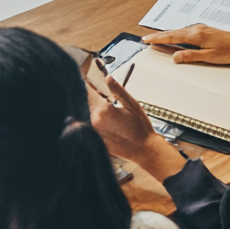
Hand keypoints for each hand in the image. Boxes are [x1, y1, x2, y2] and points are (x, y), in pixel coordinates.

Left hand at [86, 61, 187, 180]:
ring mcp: (93, 132)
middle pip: (85, 102)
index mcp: (103, 110)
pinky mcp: (95, 139)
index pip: (87, 91)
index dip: (87, 84)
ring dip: (91, 108)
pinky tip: (107, 121)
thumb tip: (108, 78)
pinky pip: (88, 125)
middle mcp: (94, 121)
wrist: (144, 149)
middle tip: (101, 95)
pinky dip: (92, 120)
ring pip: (86, 113)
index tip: (89, 80)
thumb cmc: (140, 128)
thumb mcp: (132, 105)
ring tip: (106, 109)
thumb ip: (118, 90)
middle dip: (90, 96)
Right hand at [145, 24, 229, 64]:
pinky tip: (175, 38)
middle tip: (146, 39)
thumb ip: (190, 56)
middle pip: (173, 32)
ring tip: (157, 38)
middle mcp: (197, 29)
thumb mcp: (209, 57)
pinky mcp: (205, 30)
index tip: (146, 39)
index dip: (158, 38)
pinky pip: (186, 31)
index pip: (172, 37)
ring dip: (167, 35)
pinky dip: (176, 35)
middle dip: (159, 36)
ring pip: (179, 31)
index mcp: (196, 35)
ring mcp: (201, 28)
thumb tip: (175, 57)